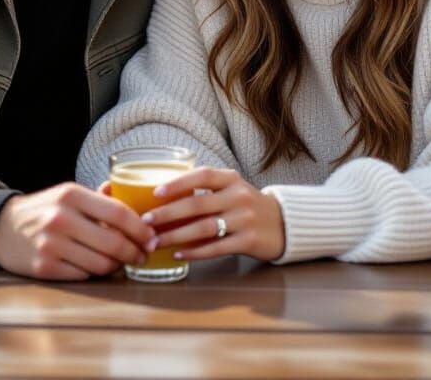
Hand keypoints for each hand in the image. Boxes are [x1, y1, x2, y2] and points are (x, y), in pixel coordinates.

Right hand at [0, 182, 154, 280]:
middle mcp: (61, 218)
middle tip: (142, 255)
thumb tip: (131, 194)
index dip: (140, 228)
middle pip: (113, 242)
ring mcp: (51, 244)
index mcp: (71, 195)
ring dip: (117, 266)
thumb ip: (99, 197)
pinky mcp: (43, 268)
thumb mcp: (68, 193)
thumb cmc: (44, 209)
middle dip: (134, 252)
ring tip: (121, 262)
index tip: (151, 237)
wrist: (2, 227)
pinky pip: (83, 276)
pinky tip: (97, 268)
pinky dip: (95, 274)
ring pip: (100, 264)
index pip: (117, 212)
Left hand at [139, 166, 284, 262]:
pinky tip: (178, 254)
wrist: (284, 223)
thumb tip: (165, 200)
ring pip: (204, 228)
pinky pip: (217, 248)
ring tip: (156, 242)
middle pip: (198, 204)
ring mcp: (244, 219)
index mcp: (231, 179)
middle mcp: (238, 196)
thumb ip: (206, 191)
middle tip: (146, 222)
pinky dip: (195, 252)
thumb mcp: (231, 189)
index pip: (202, 175)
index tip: (155, 192)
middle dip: (168, 214)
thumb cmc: (247, 205)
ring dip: (176, 236)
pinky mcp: (249, 241)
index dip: (178, 183)